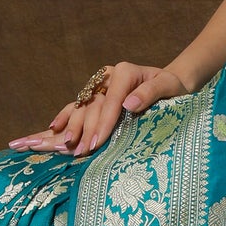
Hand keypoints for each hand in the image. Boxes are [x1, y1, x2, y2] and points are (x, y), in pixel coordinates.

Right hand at [9, 62, 189, 158]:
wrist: (170, 85)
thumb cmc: (173, 88)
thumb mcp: (169, 87)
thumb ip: (150, 92)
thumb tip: (128, 104)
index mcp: (123, 72)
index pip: (110, 102)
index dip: (102, 124)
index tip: (97, 144)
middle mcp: (107, 77)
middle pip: (92, 107)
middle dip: (85, 131)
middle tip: (79, 153)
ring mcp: (98, 86)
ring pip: (81, 108)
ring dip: (71, 127)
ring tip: (66, 146)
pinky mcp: (94, 95)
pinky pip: (76, 105)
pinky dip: (64, 117)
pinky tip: (52, 128)